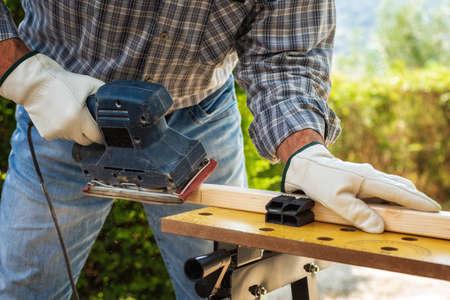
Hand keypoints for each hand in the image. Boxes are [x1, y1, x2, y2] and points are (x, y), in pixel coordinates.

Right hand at [0, 42, 103, 144]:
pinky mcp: (47, 134)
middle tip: (89, 123)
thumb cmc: (62, 82)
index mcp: (79, 117)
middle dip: (90, 134)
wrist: (34, 83)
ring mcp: (57, 132)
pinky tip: (60, 116)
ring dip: (76, 131)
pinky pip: (62, 136)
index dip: (102, 134)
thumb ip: (104, 93)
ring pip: (73, 138)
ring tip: (72, 114)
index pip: (97, 137)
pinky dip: (63, 130)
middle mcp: (68, 128)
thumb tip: (116, 100)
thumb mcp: (89, 83)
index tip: (104, 131)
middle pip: (86, 141)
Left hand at [282, 142, 440, 232]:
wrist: (305, 165)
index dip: (418, 202)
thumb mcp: (335, 199)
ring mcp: (365, 177)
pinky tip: (388, 205)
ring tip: (413, 210)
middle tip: (430, 211)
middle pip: (400, 187)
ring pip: (391, 187)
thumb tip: (379, 228)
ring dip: (403, 197)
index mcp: (369, 179)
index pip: (399, 192)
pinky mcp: (359, 180)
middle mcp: (371, 176)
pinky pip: (379, 188)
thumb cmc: (319, 180)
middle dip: (416, 199)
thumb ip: (357, 213)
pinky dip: (389, 196)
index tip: (434, 209)